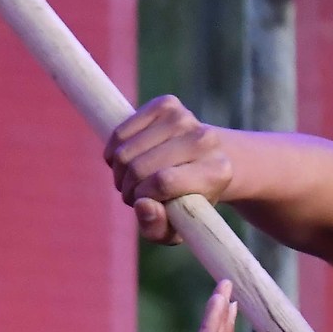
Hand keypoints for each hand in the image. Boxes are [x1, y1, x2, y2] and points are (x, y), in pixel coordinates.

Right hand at [107, 95, 237, 243]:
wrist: (205, 162)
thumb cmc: (188, 201)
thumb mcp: (175, 228)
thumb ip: (158, 228)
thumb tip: (142, 206)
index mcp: (218, 172)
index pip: (163, 181)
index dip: (143, 196)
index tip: (144, 203)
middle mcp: (206, 140)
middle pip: (141, 167)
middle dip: (128, 187)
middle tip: (135, 194)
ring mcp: (185, 118)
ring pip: (126, 150)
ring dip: (119, 171)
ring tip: (132, 179)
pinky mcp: (166, 104)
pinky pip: (120, 132)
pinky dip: (114, 151)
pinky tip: (127, 159)